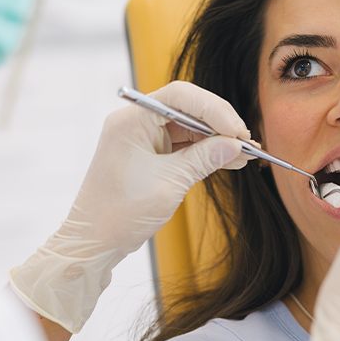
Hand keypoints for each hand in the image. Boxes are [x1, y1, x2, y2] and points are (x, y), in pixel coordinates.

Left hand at [9, 81, 252, 332]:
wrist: (94, 243)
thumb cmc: (120, 213)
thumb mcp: (169, 184)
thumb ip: (204, 158)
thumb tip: (236, 145)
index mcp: (132, 120)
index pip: (180, 97)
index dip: (214, 109)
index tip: (237, 131)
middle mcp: (136, 122)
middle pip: (187, 108)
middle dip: (218, 123)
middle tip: (245, 142)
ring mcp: (143, 138)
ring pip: (189, 127)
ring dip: (217, 139)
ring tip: (245, 153)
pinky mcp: (150, 154)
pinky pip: (184, 145)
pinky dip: (206, 152)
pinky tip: (230, 159)